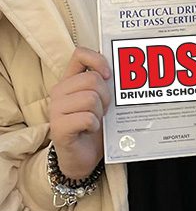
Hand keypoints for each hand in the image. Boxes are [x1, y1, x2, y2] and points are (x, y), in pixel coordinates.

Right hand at [49, 47, 110, 179]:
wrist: (82, 156)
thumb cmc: (93, 124)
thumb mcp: (99, 99)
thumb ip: (103, 83)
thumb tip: (124, 68)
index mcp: (69, 80)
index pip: (80, 54)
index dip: (98, 60)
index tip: (108, 75)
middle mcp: (59, 92)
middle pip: (92, 79)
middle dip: (106, 95)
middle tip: (104, 108)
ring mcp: (55, 110)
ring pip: (91, 98)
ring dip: (100, 111)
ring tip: (96, 119)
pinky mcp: (58, 128)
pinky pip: (87, 118)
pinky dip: (95, 124)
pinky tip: (91, 129)